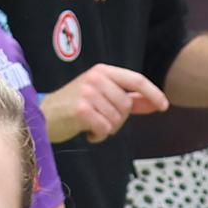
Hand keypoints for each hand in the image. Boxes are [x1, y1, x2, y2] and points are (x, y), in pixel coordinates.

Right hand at [43, 66, 169, 143]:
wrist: (43, 116)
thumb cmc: (74, 107)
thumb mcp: (102, 96)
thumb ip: (129, 99)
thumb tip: (155, 104)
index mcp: (103, 71)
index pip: (136, 80)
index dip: (153, 93)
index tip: (164, 106)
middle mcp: (96, 78)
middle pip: (127, 106)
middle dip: (118, 119)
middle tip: (99, 119)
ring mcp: (88, 93)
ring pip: (117, 120)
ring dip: (106, 129)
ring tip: (90, 124)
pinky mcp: (82, 110)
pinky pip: (105, 129)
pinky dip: (98, 136)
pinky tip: (86, 131)